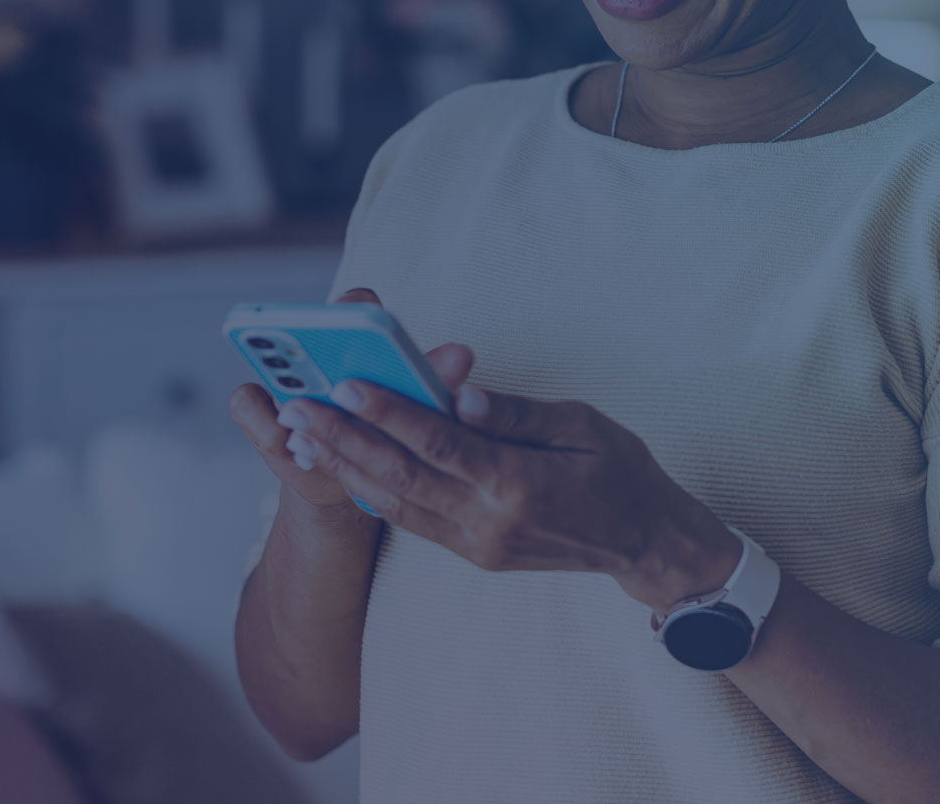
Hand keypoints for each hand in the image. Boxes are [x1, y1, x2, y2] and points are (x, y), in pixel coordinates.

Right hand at [228, 288, 476, 517]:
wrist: (361, 475)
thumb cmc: (395, 429)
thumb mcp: (418, 407)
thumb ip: (433, 379)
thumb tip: (461, 358)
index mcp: (359, 335)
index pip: (356, 302)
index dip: (355, 307)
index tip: (361, 316)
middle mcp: (314, 347)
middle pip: (303, 329)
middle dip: (308, 343)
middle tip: (320, 363)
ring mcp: (281, 377)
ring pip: (269, 367)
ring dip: (282, 385)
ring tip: (296, 407)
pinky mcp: (258, 409)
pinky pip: (248, 403)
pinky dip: (267, 423)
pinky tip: (291, 443)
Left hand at [273, 364, 739, 613]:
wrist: (643, 542)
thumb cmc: (619, 470)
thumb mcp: (581, 424)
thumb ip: (517, 413)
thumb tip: (463, 393)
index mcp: (519, 485)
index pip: (440, 444)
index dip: (390, 414)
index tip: (346, 385)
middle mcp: (488, 522)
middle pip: (402, 477)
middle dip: (344, 440)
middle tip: (296, 407)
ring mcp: (477, 544)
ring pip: (396, 503)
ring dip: (345, 467)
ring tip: (302, 434)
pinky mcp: (472, 553)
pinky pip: (411, 519)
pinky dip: (372, 490)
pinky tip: (343, 464)